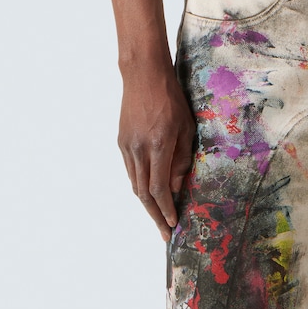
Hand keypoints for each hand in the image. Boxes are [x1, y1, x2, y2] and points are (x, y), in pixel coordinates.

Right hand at [118, 63, 194, 240]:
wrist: (143, 75)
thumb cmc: (171, 99)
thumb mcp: (186, 129)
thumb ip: (181, 161)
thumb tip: (176, 188)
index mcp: (158, 146)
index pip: (159, 188)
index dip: (166, 209)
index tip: (173, 224)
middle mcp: (138, 150)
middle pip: (144, 193)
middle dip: (155, 216)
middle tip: (164, 233)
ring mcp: (127, 147)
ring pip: (135, 185)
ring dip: (147, 205)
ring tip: (159, 218)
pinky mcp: (121, 142)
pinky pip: (131, 172)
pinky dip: (140, 187)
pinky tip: (149, 195)